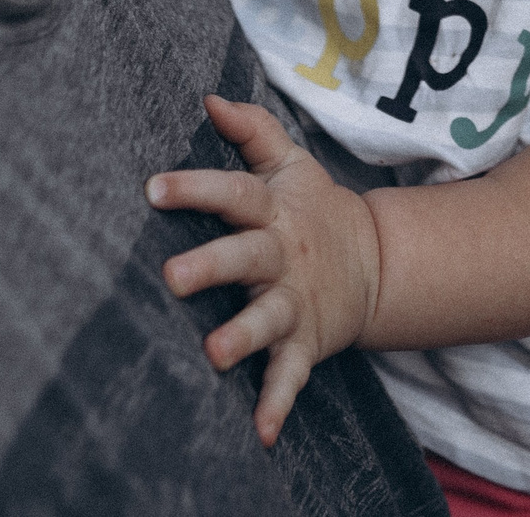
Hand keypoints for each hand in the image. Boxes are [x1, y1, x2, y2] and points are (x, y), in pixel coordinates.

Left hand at [146, 94, 381, 445]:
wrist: (377, 264)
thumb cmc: (314, 210)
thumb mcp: (292, 165)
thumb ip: (252, 131)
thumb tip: (209, 98)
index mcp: (273, 212)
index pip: (233, 193)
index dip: (195, 188)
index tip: (152, 188)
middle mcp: (283, 256)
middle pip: (245, 256)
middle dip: (210, 265)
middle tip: (171, 277)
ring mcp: (296, 301)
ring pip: (266, 320)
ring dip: (241, 337)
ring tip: (212, 354)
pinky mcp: (307, 342)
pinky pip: (291, 375)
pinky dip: (277, 403)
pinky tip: (260, 432)